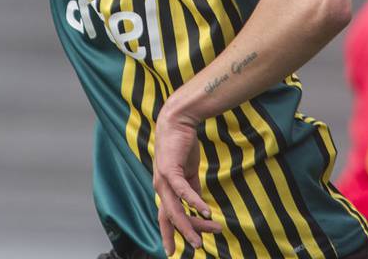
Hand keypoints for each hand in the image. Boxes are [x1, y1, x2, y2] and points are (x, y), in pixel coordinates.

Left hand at [152, 107, 221, 254]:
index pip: (166, 217)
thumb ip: (191, 189)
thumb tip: (199, 206)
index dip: (169, 234)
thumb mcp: (188, 172)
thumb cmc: (182, 146)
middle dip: (183, 234)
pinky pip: (182, 191)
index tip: (174, 251)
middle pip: (171, 217)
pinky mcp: (170, 170)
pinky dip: (194, 202)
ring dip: (190, 224)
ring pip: (175, 209)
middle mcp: (160, 188)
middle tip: (198, 247)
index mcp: (164, 189)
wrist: (178, 121)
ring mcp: (163, 180)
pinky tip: (205, 212)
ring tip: (207, 234)